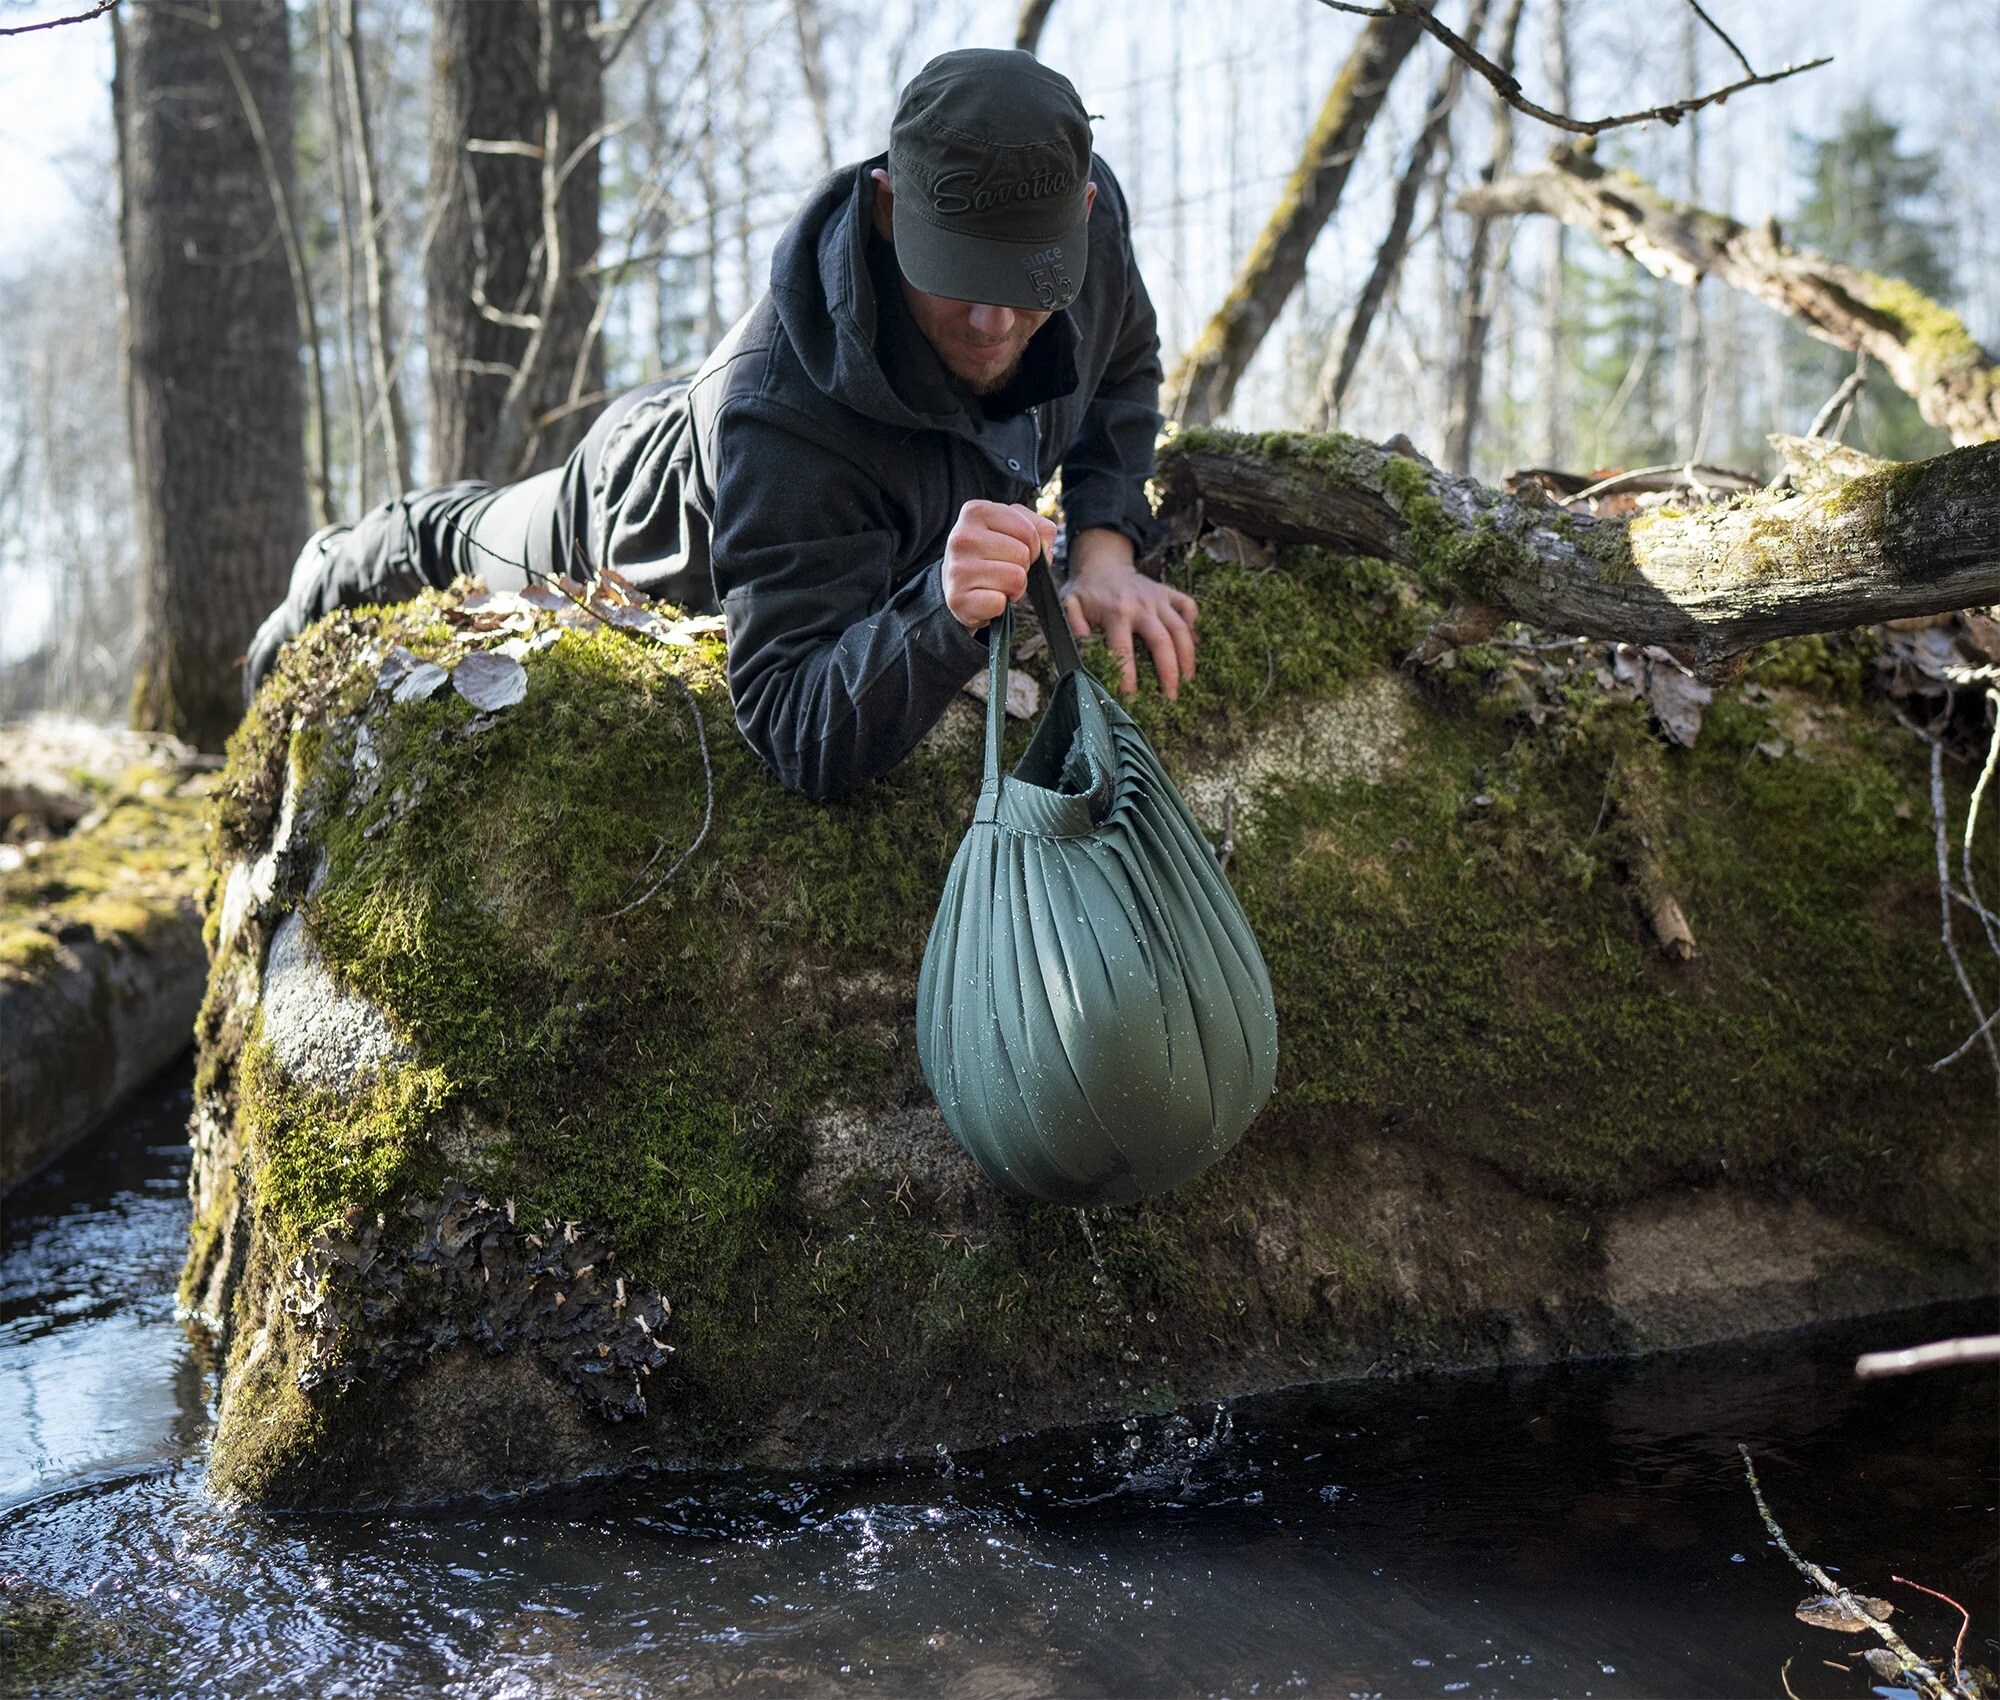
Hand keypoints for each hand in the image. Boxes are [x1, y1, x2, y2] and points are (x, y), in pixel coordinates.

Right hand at [943, 499, 1058, 631]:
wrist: (957, 584)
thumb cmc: (992, 553)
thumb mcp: (1014, 528)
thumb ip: (1040, 528)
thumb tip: (1045, 547)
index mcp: (976, 511)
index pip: (1028, 531)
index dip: (1033, 546)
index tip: (1016, 550)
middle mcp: (961, 537)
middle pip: (1022, 555)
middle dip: (1022, 567)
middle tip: (1005, 569)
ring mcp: (957, 569)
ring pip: (1015, 579)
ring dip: (1015, 587)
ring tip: (998, 584)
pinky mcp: (957, 599)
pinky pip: (999, 603)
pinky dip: (1000, 605)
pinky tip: (987, 598)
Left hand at [1060, 527, 1198, 700]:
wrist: (1102, 564)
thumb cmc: (1086, 591)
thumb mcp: (1070, 604)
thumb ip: (1073, 624)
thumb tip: (1082, 649)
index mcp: (1116, 612)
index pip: (1124, 650)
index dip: (1128, 676)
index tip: (1131, 697)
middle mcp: (1141, 605)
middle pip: (1162, 642)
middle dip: (1169, 672)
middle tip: (1172, 698)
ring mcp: (1158, 598)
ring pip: (1180, 629)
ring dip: (1188, 657)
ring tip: (1188, 680)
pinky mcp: (1168, 592)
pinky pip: (1188, 606)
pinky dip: (1193, 625)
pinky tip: (1193, 644)